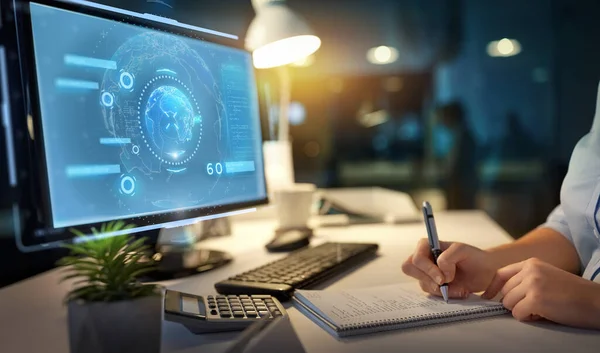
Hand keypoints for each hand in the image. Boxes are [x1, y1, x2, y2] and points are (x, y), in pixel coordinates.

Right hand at [402, 239, 497, 298]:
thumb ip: (449, 257)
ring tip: (459, 288)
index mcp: (427, 246)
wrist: (485, 271)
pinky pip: (432, 294)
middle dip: (427, 279)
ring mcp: (427, 274)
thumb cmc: (473, 256)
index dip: (427, 269)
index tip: (442, 278)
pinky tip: (458, 291)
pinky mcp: (433, 286)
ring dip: (440, 290)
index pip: (416, 258)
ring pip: (422, 284)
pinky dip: (446, 295)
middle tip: (443, 284)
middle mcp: (424, 259)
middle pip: (410, 269)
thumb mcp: (463, 250)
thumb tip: (441, 273)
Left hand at [482, 258, 599, 328]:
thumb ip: (526, 279)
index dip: (492, 288)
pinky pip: (518, 314)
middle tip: (534, 306)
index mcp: (531, 263)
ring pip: (509, 303)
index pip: (501, 274)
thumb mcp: (546, 276)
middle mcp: (530, 270)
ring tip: (541, 309)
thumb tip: (502, 294)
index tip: (487, 297)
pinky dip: (528, 318)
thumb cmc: (572, 293)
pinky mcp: (536, 299)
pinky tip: (543, 314)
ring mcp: (532, 284)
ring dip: (522, 311)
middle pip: (504, 292)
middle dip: (515, 303)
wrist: (595, 301)